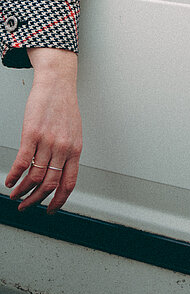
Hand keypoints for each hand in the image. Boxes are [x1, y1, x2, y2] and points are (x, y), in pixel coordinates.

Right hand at [5, 48, 81, 213]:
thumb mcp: (73, 132)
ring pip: (35, 177)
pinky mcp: (32, 134)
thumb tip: (60, 173)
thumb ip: (68, 153)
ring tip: (15, 194)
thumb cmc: (64, 106)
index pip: (69, 183)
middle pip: (50, 185)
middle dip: (36, 200)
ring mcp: (47, 141)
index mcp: (75, 149)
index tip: (50, 210)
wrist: (57, 83)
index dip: (59, 201)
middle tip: (25, 206)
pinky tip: (9, 180)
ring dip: (22, 191)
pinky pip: (22, 163)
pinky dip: (14, 175)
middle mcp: (63, 148)